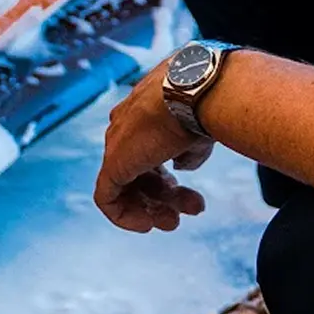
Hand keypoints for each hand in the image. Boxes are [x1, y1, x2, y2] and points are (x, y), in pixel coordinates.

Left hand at [94, 66, 213, 233]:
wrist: (196, 91)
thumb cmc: (205, 104)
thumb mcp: (199, 129)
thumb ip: (186, 150)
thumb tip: (180, 165)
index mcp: (146, 113)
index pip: (148, 150)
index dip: (167, 175)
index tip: (187, 187)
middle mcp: (127, 126)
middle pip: (141, 170)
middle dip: (164, 195)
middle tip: (190, 210)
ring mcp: (117, 144)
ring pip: (127, 186)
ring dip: (151, 208)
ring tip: (174, 222)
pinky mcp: (113, 163)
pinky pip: (108, 199)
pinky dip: (125, 216)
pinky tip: (148, 223)